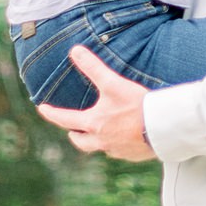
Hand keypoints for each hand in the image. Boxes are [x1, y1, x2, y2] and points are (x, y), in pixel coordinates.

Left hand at [36, 45, 155, 160]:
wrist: (163, 127)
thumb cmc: (137, 106)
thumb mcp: (112, 83)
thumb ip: (93, 67)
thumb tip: (75, 50)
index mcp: (93, 124)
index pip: (65, 120)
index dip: (51, 113)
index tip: (42, 108)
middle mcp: (102, 141)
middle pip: (80, 141)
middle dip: (74, 134)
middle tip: (72, 128)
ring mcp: (117, 150)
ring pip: (100, 147)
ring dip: (95, 140)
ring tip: (99, 132)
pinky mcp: (132, 155)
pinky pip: (119, 151)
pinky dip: (117, 144)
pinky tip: (123, 138)